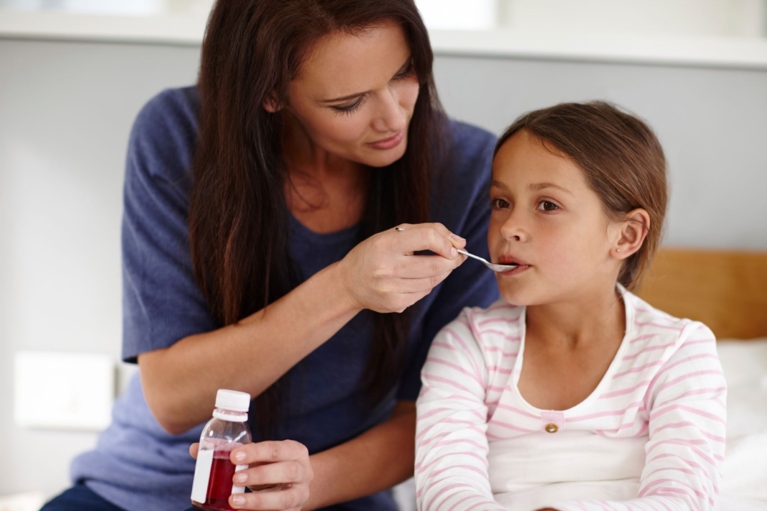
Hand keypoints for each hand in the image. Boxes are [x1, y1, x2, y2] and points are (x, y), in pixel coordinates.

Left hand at [190, 440, 312, 509]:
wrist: (293, 485)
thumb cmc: (270, 466)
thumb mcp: (258, 456)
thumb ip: (232, 452)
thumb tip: (196, 449)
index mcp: (295, 451)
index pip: (277, 449)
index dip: (256, 452)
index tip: (234, 456)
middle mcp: (303, 471)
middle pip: (287, 472)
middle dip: (260, 475)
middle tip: (234, 478)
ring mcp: (301, 494)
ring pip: (285, 499)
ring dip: (259, 501)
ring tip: (234, 502)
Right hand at [338, 223, 466, 312]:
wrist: (349, 283)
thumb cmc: (375, 253)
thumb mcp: (393, 235)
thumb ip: (427, 232)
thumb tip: (460, 242)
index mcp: (386, 244)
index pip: (427, 238)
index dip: (446, 242)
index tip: (454, 246)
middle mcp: (387, 267)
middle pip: (435, 265)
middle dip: (451, 260)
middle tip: (456, 256)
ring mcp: (391, 288)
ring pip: (432, 281)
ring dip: (442, 273)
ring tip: (438, 265)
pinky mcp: (395, 304)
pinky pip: (423, 293)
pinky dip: (428, 285)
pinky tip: (419, 278)